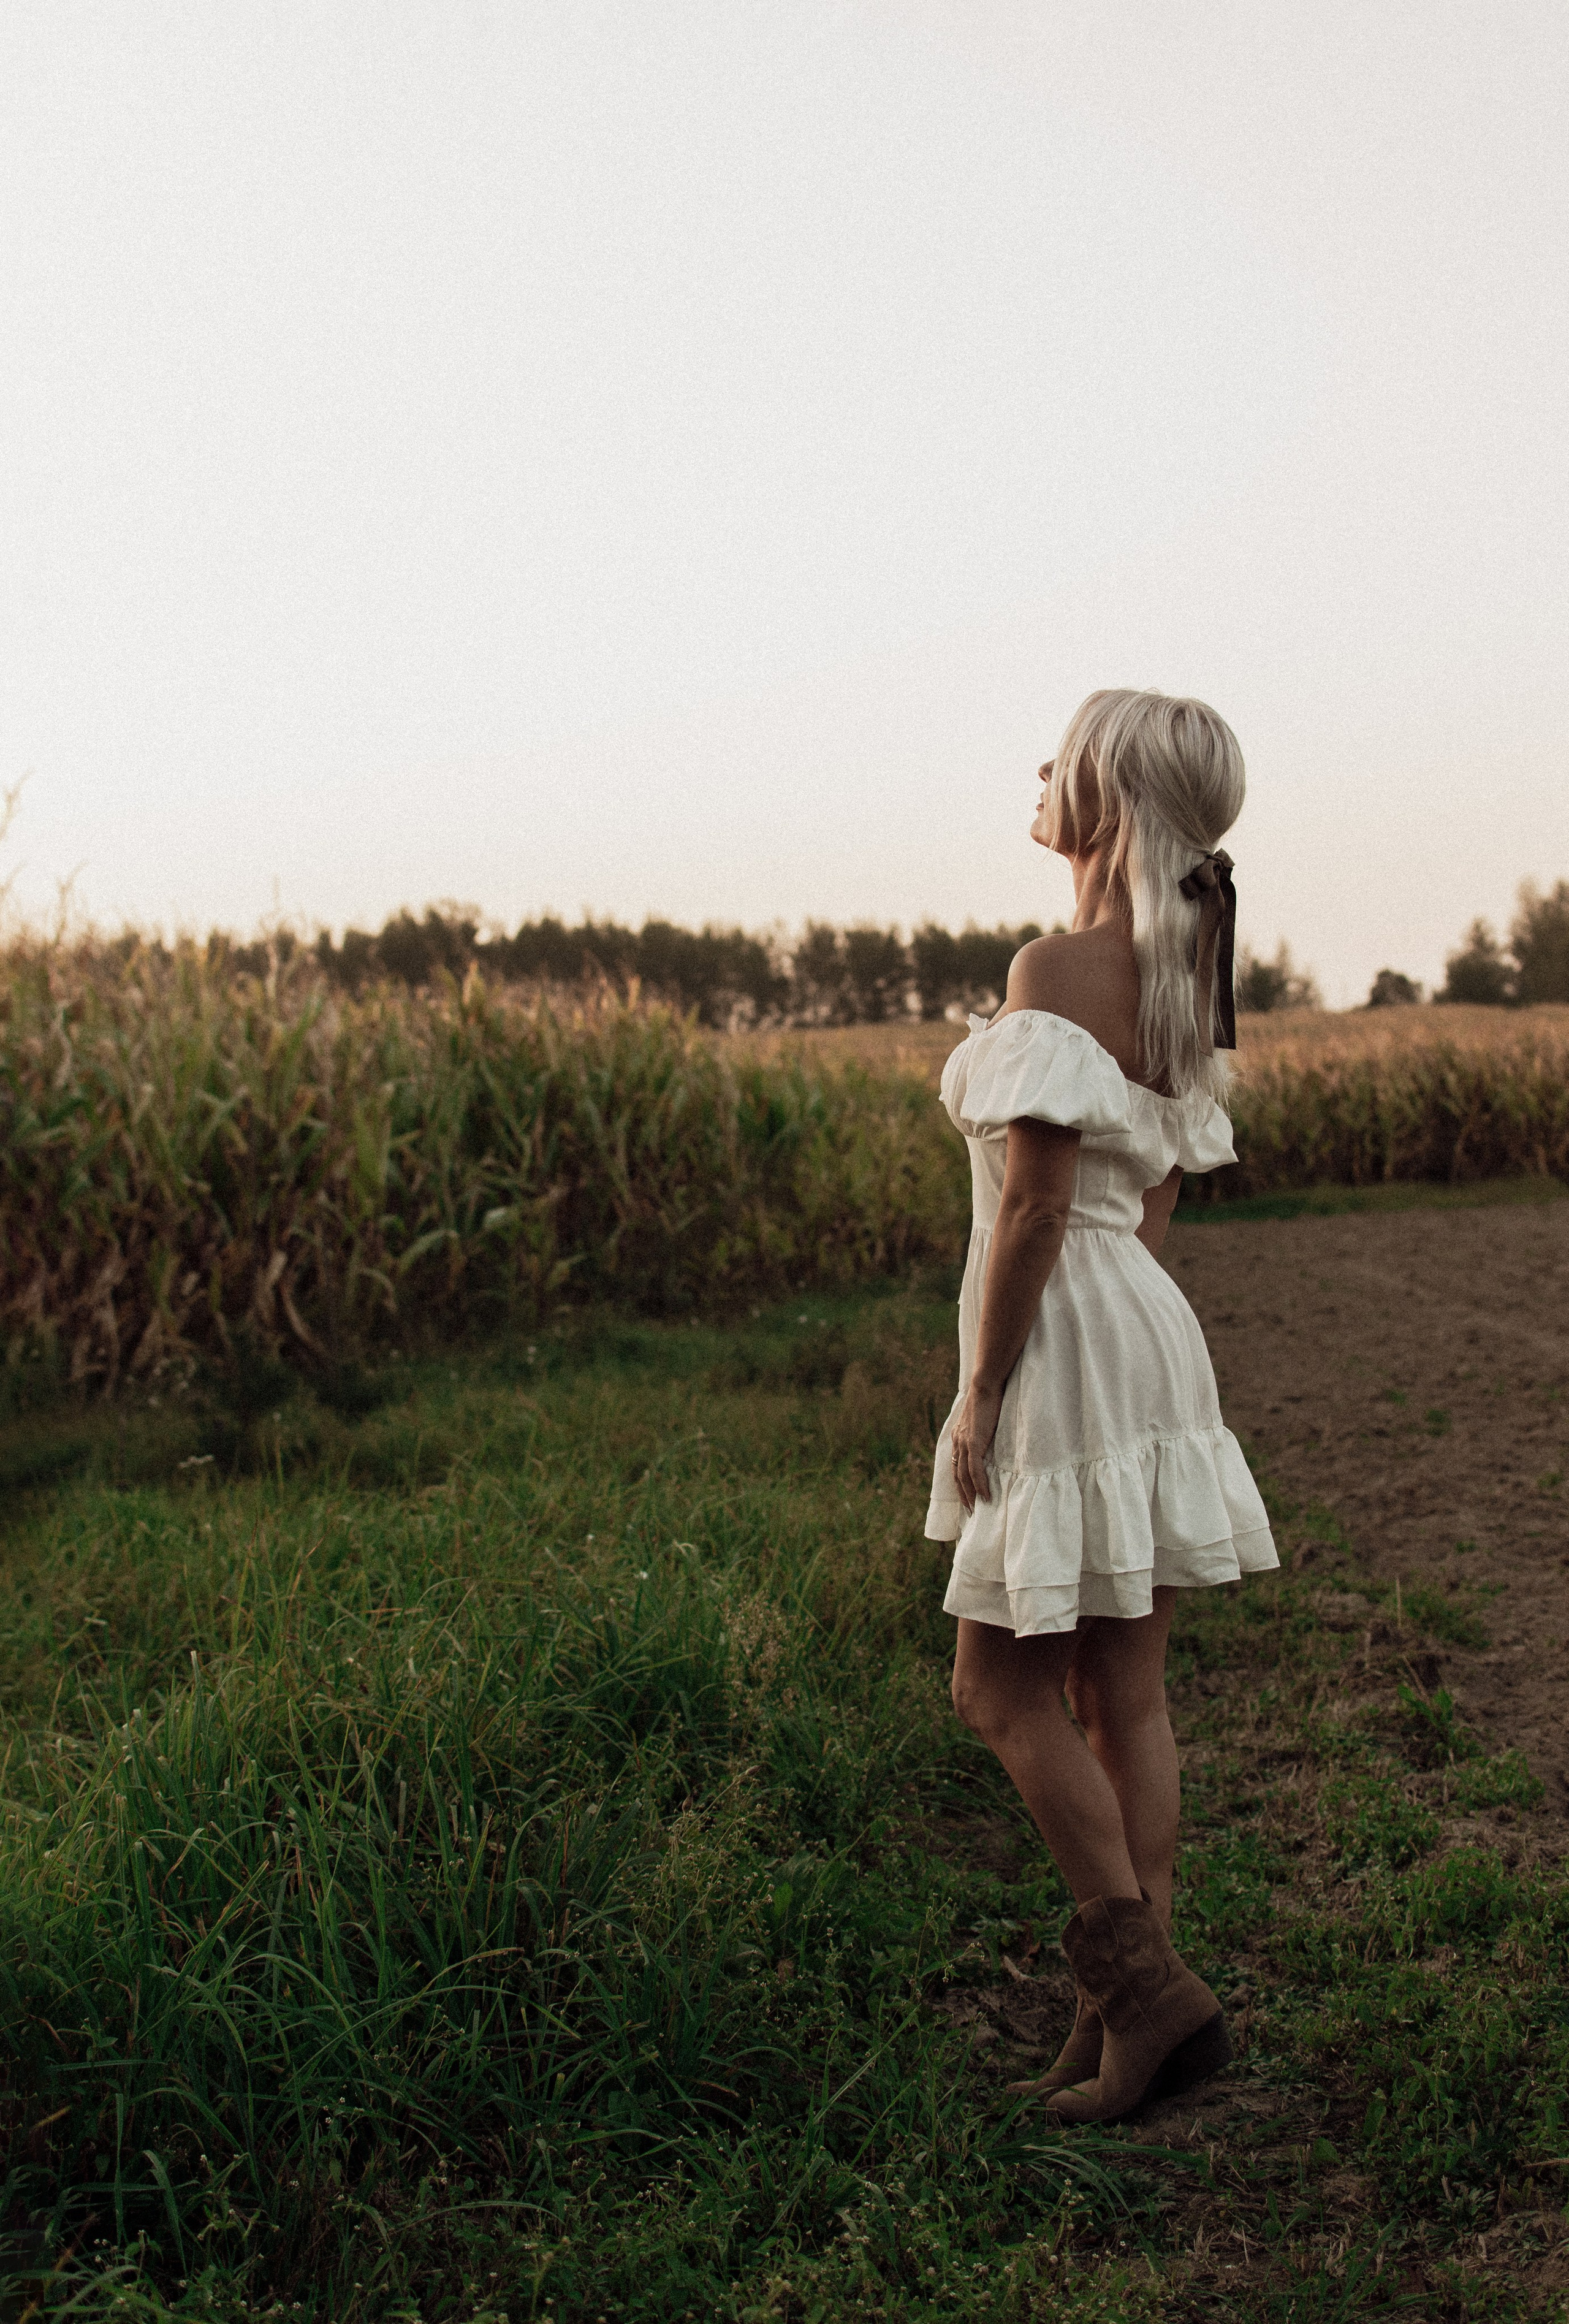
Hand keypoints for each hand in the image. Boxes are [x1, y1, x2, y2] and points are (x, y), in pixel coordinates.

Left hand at [950, 1379, 1003, 1514]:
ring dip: (971, 1495)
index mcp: (957, 1438)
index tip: (967, 1498)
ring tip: (977, 1510)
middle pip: (956, 1475)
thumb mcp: (981, 1420)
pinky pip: (975, 1470)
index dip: (960, 1484)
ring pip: (964, 1476)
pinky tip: (985, 1496)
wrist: (986, 1385)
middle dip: (963, 1495)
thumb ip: (981, 1433)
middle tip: (970, 1513)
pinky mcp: (974, 1442)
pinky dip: (980, 1484)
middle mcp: (957, 1442)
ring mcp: (964, 1443)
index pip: (956, 1466)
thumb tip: (989, 1443)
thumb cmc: (988, 1399)